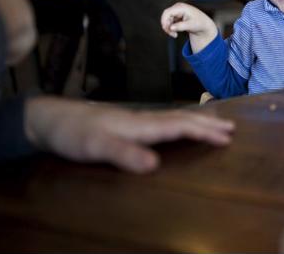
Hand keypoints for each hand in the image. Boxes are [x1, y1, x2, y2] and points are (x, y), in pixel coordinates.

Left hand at [25, 96, 233, 173]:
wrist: (51, 119)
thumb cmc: (74, 134)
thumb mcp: (96, 147)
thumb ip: (124, 154)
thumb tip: (154, 166)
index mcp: (142, 125)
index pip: (181, 126)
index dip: (205, 132)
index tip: (227, 137)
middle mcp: (144, 120)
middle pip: (183, 119)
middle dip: (208, 124)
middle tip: (232, 129)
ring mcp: (137, 121)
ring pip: (175, 118)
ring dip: (198, 121)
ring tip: (216, 124)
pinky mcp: (129, 124)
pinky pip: (165, 122)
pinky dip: (182, 123)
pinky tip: (179, 126)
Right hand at [160, 2, 216, 52]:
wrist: (204, 24)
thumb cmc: (199, 23)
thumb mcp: (191, 25)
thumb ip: (180, 26)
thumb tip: (171, 28)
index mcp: (182, 7)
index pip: (167, 12)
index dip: (164, 21)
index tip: (167, 30)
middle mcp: (178, 7)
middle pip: (165, 16)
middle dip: (166, 26)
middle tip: (172, 35)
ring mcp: (176, 11)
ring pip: (166, 20)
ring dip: (168, 28)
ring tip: (175, 35)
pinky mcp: (176, 15)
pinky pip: (169, 22)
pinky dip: (170, 28)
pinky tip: (175, 33)